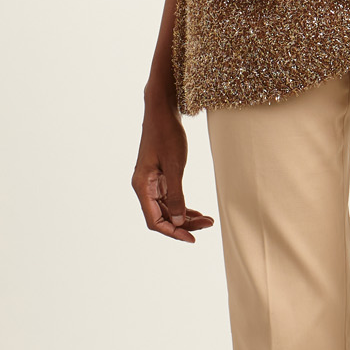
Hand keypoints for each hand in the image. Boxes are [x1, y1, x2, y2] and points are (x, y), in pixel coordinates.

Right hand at [132, 95, 214, 242]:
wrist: (162, 111)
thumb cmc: (167, 134)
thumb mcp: (175, 166)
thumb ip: (176, 195)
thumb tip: (179, 222)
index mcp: (142, 186)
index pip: (155, 220)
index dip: (173, 232)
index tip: (192, 238)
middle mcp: (143, 187)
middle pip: (161, 217)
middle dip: (183, 224)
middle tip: (208, 225)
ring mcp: (151, 183)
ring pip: (166, 209)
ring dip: (185, 216)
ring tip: (206, 220)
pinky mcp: (159, 177)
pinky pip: (169, 199)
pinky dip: (182, 206)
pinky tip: (196, 212)